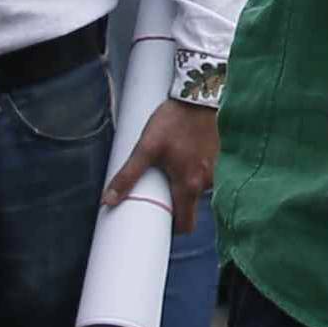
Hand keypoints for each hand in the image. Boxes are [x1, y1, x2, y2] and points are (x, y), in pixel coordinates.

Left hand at [106, 97, 217, 233]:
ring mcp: (215, 170)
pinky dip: (195, 172)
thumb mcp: (146, 147)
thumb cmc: (173, 121)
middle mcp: (206, 182)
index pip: (185, 224)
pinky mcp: (219, 157)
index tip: (159, 223)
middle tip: (160, 196)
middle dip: (177, 209)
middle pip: (192, 209)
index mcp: (188, 185)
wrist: (198, 97)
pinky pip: (206, 174)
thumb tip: (108, 199)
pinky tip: (185, 158)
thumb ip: (128, 175)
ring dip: (186, 187)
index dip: (172, 230)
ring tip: (170, 172)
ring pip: (198, 190)